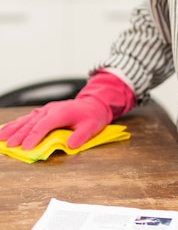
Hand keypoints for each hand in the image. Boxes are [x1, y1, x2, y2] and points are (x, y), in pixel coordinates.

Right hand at [0, 70, 135, 149]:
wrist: (93, 104)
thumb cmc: (91, 116)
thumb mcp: (91, 127)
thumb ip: (80, 136)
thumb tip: (70, 145)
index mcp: (61, 112)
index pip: (45, 125)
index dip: (34, 136)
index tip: (25, 148)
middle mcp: (51, 109)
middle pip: (32, 123)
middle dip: (19, 134)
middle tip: (9, 146)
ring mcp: (46, 110)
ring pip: (27, 119)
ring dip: (13, 128)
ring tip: (0, 137)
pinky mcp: (43, 112)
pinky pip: (27, 118)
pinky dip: (16, 124)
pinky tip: (6, 129)